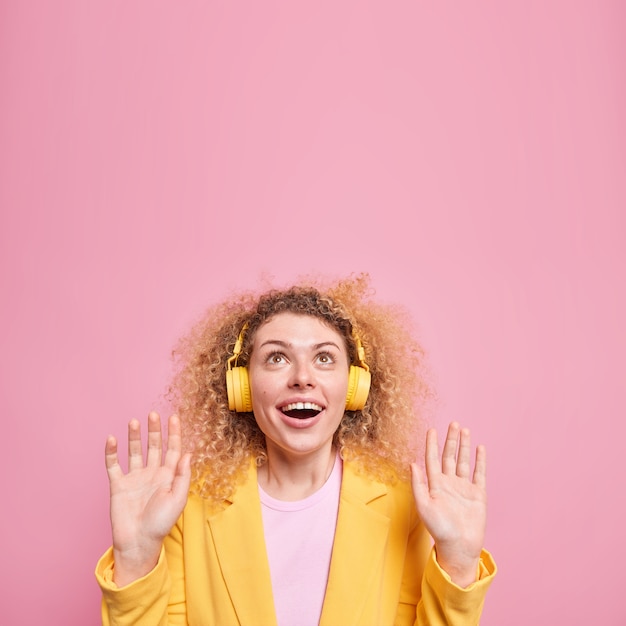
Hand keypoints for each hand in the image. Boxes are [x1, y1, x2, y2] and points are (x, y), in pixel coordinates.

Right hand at [105, 412, 190, 585]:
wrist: (138, 543)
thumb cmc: (161, 524)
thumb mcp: (177, 499)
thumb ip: (182, 476)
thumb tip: (187, 453)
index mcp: (168, 476)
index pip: (172, 449)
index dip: (174, 434)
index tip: (174, 417)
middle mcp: (152, 474)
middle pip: (154, 446)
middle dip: (154, 430)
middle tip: (153, 414)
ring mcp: (135, 478)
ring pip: (135, 452)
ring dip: (135, 437)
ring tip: (134, 421)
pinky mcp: (119, 486)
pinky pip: (114, 465)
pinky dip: (112, 452)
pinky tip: (112, 439)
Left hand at [411, 422, 486, 587]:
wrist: (459, 547)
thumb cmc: (439, 529)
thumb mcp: (423, 506)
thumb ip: (417, 484)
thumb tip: (412, 463)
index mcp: (435, 484)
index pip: (433, 459)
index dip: (432, 444)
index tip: (431, 429)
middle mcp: (450, 483)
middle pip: (450, 456)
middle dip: (451, 439)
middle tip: (453, 423)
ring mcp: (464, 488)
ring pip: (464, 461)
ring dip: (464, 446)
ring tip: (464, 430)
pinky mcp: (478, 494)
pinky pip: (479, 473)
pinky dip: (480, 460)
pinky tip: (480, 448)